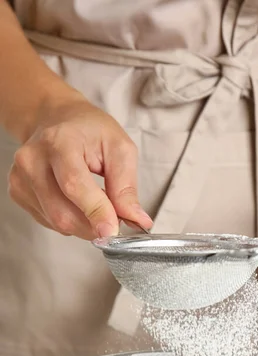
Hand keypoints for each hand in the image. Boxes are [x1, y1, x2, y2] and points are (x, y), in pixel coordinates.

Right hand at [8, 93, 151, 239]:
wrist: (56, 119)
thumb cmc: (89, 131)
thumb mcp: (119, 148)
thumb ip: (127, 187)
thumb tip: (138, 220)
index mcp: (60, 141)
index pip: (74, 185)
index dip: (95, 212)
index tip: (112, 231)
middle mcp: (33, 159)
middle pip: (62, 212)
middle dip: (94, 225)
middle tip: (113, 220)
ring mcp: (21, 177)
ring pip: (56, 222)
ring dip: (84, 225)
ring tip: (95, 203)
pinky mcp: (18, 192)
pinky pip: (49, 222)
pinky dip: (70, 221)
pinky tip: (75, 202)